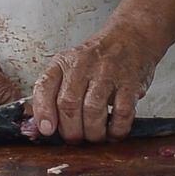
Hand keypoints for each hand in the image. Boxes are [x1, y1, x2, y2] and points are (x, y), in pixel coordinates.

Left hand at [25, 0, 174, 142]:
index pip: (45, 87)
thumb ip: (55, 92)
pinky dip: (117, 129)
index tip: (47, 130)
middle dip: (71, 130)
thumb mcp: (70, 66)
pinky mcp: (130, 84)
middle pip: (69, 104)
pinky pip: (122, 113)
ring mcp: (108, 74)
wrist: (131, 37)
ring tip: (95, 137)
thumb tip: (43, 126)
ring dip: (93, 133)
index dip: (43, 112)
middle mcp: (83, 66)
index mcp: (63, 63)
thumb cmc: (98, 58)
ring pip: (93, 111)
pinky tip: (114, 132)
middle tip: (75, 139)